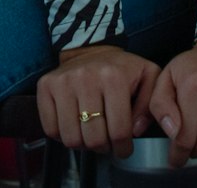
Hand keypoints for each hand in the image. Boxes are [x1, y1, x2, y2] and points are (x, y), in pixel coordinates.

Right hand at [36, 43, 160, 159]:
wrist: (90, 48)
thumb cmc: (120, 68)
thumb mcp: (147, 77)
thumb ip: (151, 104)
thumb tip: (136, 131)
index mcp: (113, 77)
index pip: (118, 132)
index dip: (123, 148)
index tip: (123, 147)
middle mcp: (86, 77)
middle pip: (94, 139)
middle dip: (103, 148)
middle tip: (106, 141)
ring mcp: (63, 81)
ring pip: (71, 138)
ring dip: (83, 144)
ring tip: (91, 133)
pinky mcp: (45, 86)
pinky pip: (50, 129)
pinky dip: (62, 135)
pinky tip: (74, 124)